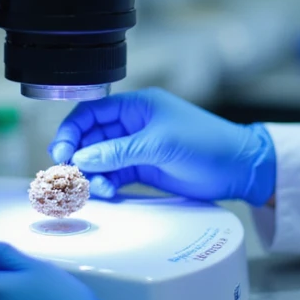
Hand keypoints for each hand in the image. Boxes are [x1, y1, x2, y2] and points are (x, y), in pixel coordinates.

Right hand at [48, 87, 275, 206]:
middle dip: (79, 157)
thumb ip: (118, 152)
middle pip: (91, 138)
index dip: (72, 131)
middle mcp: (134, 124)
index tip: (62, 153)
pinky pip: (114, 175)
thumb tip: (80, 157)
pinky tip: (108, 193)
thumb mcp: (160, 145)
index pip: (91, 113)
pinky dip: (107, 184)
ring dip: (92, 174)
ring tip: (97, 189)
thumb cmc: (206, 145)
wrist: (238, 168)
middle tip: (71, 178)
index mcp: (137, 106)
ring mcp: (138, 147)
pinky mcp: (144, 168)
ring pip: (100, 159)